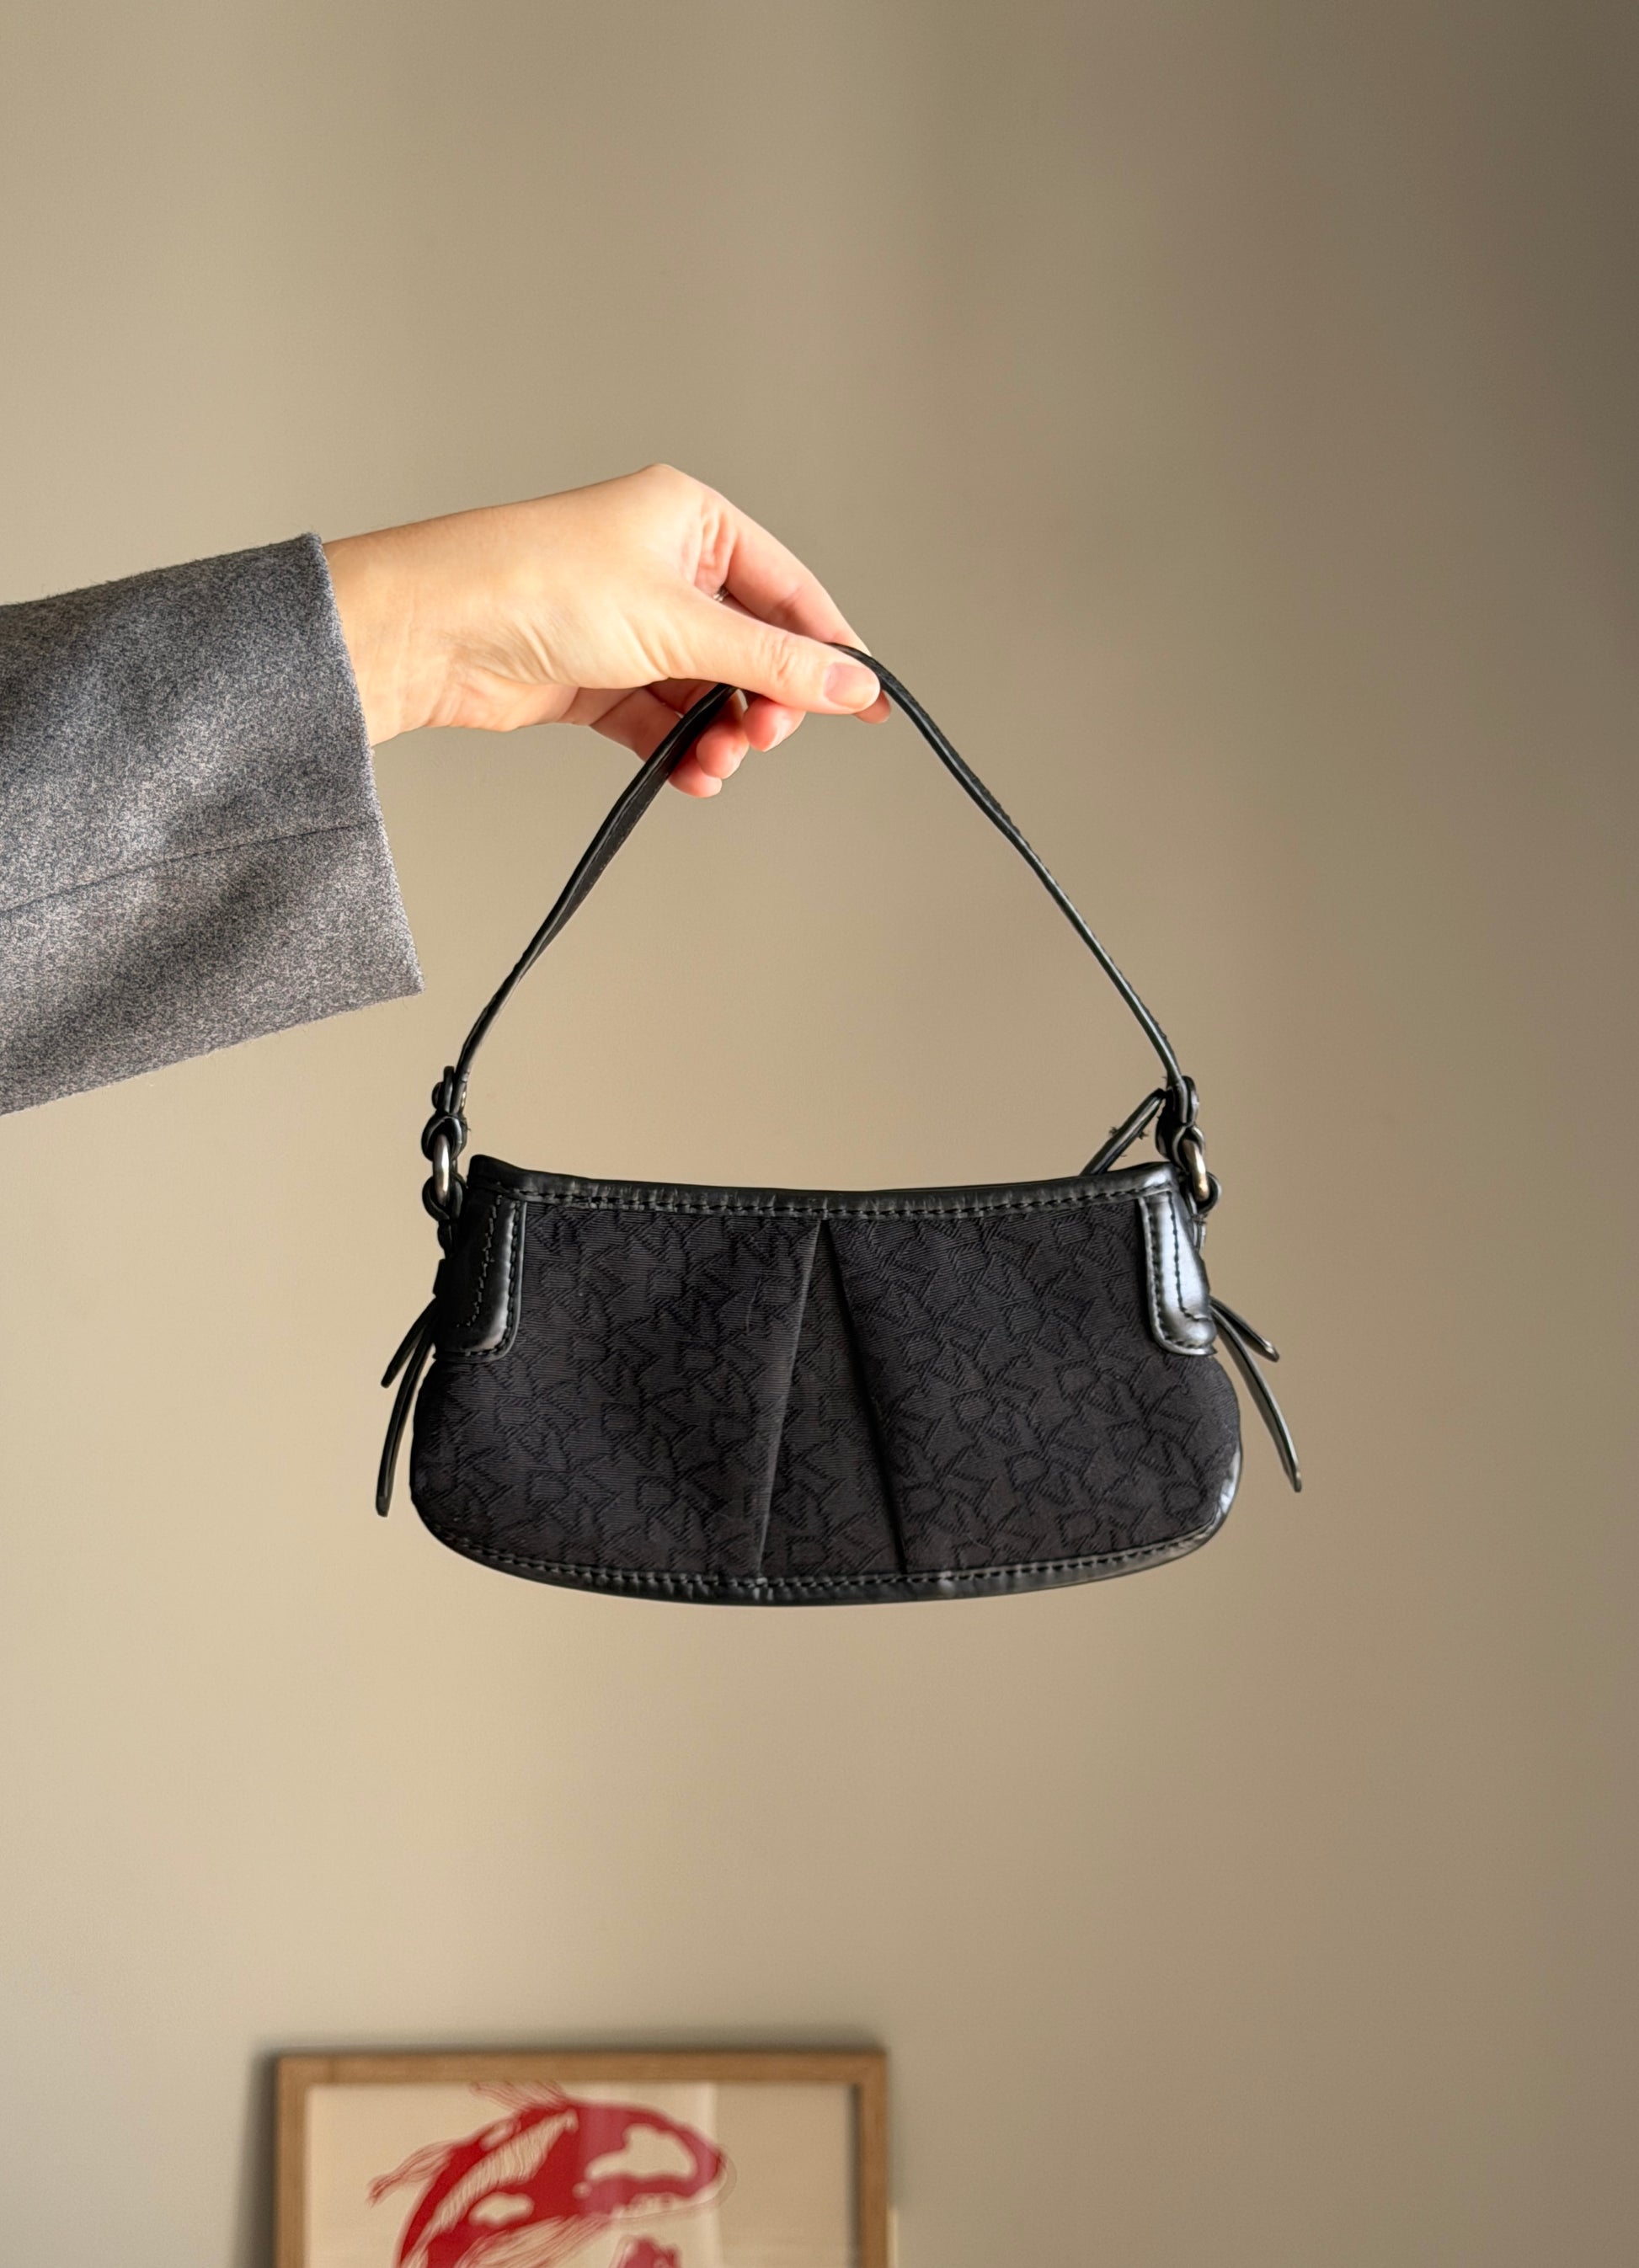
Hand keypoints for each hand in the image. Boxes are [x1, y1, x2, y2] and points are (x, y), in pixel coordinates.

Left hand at [322, 464, 886, 795]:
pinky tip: (690, 776)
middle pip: (753, 648)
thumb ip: (776, 663)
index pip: (790, 590)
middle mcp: (664, 566)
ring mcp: (631, 624)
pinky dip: (681, 751)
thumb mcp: (680, 626)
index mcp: (692, 520)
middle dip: (765, 703)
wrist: (433, 631)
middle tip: (763, 738)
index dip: (833, 651)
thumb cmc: (539, 587)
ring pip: (709, 692)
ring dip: (722, 737)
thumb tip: (856, 685)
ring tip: (715, 766)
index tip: (872, 703)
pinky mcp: (599, 677)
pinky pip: (664, 721)